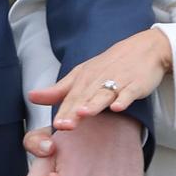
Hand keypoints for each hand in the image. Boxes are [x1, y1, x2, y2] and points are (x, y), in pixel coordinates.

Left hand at [30, 29, 172, 129]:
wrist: (144, 48)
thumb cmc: (109, 65)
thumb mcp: (82, 74)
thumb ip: (59, 90)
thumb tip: (31, 96)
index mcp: (84, 78)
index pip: (71, 98)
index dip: (64, 112)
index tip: (56, 126)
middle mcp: (99, 79)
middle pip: (85, 98)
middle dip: (74, 112)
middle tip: (63, 127)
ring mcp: (118, 81)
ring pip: (104, 93)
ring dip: (94, 103)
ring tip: (84, 113)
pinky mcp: (136, 84)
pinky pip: (129, 92)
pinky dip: (124, 99)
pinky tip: (118, 107)